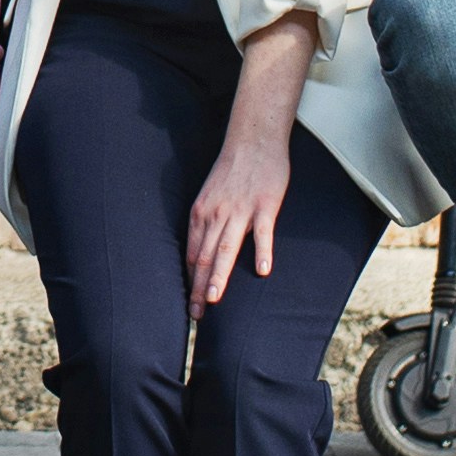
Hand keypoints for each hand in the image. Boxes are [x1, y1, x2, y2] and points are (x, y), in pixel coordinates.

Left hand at [186, 108, 294, 309]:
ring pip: (226, 249)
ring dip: (219, 276)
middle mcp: (216, 214)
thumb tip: (200, 252)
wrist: (253, 139)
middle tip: (196, 315)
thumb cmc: (232, 170)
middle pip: (204, 257)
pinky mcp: (265, 205)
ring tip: (215, 300)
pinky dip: (262, 251)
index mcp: (200, 214)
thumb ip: (206, 223)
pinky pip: (262, 232)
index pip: (192, 255)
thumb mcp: (209, 196)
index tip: (190, 306)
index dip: (190, 282)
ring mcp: (240, 210)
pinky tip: (263, 270)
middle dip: (199, 289)